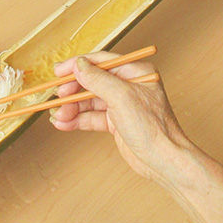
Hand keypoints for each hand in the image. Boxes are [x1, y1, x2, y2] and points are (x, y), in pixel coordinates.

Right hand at [50, 52, 185, 183]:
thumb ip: (98, 79)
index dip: (78, 65)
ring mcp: (122, 105)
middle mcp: (129, 86)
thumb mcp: (122, 97)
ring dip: (72, 108)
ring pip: (90, 101)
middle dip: (73, 90)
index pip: (101, 61)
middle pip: (93, 81)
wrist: (164, 161)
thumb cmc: (153, 127)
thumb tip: (79, 65)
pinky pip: (92, 117)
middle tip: (58, 97)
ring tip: (58, 116)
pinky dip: (77, 120)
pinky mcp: (116, 123)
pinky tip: (63, 124)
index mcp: (136, 72)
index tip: (59, 71)